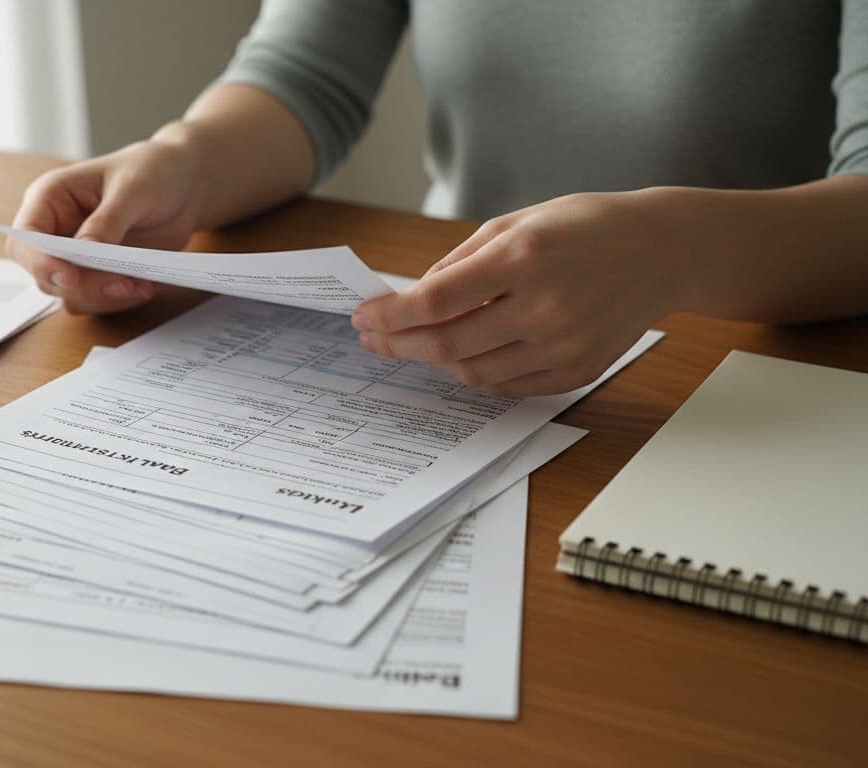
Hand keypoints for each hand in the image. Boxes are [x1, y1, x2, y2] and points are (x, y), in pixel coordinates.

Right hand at [8, 134, 206, 313]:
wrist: (185, 185)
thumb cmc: (152, 171)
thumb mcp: (132, 189)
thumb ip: (105, 223)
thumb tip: (82, 254)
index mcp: (50, 199)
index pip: (25, 240)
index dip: (41, 263)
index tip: (72, 276)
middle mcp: (56, 231)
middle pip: (47, 276)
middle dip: (85, 287)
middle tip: (124, 284)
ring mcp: (76, 257)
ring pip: (71, 296)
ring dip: (106, 298)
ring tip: (142, 284)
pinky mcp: (99, 275)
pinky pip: (98, 302)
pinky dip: (121, 301)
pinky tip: (146, 285)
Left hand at [351, 191, 687, 395]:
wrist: (663, 250)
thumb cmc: (585, 226)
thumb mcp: (516, 221)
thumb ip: (460, 260)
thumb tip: (413, 296)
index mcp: (523, 258)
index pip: (435, 301)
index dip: (391, 314)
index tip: (363, 316)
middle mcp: (543, 307)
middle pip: (447, 344)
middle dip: (399, 343)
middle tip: (374, 338)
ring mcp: (563, 345)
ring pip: (472, 372)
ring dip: (434, 360)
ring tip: (415, 343)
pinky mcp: (577, 370)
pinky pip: (507, 385)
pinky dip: (475, 373)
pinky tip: (462, 354)